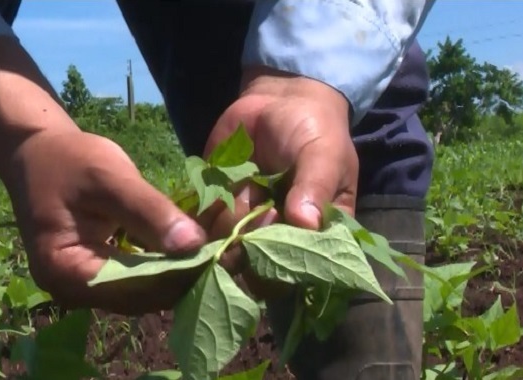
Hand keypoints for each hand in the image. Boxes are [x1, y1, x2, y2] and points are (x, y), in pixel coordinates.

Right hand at [3, 130, 211, 313]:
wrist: (37, 152)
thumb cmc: (68, 159)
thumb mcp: (109, 177)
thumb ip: (149, 212)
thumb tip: (194, 245)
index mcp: (66, 272)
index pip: (138, 288)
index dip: (184, 272)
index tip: (225, 249)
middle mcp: (73, 292)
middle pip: (144, 296)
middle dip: (189, 272)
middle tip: (232, 246)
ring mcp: (85, 288)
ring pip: (147, 291)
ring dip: (182, 269)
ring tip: (220, 243)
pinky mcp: (99, 275)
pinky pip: (140, 278)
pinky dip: (168, 262)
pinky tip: (196, 243)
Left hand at [198, 66, 358, 298]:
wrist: (280, 101)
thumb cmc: (314, 130)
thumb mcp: (324, 154)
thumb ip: (315, 187)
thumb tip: (306, 223)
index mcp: (316, 235)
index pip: (302, 268)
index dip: (284, 265)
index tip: (272, 238)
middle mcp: (280, 238)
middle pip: (259, 264)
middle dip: (246, 248)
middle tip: (249, 215)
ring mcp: (247, 223)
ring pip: (227, 245)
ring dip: (222, 230)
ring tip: (235, 197)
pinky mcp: (220, 206)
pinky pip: (205, 223)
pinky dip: (198, 218)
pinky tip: (206, 201)